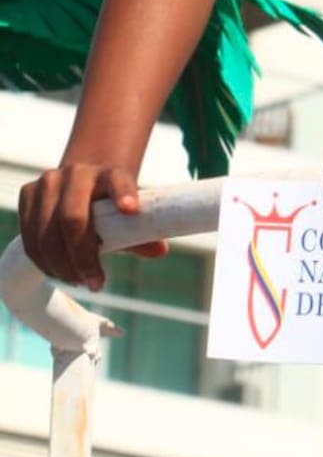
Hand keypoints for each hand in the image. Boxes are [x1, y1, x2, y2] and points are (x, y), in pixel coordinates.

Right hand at [18, 165, 167, 291]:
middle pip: (72, 219)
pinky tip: (58, 272)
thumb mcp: (126, 214)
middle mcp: (77, 172)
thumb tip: (160, 251)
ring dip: (60, 266)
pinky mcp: (28, 193)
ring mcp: (49, 181)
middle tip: (95, 283)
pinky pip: (29, 237)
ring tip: (77, 281)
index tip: (131, 209)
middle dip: (82, 258)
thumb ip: (140, 233)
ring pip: (45, 233)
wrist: (80, 181)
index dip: (123, 194)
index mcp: (110, 173)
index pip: (118, 181)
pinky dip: (42, 261)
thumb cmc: (107, 205)